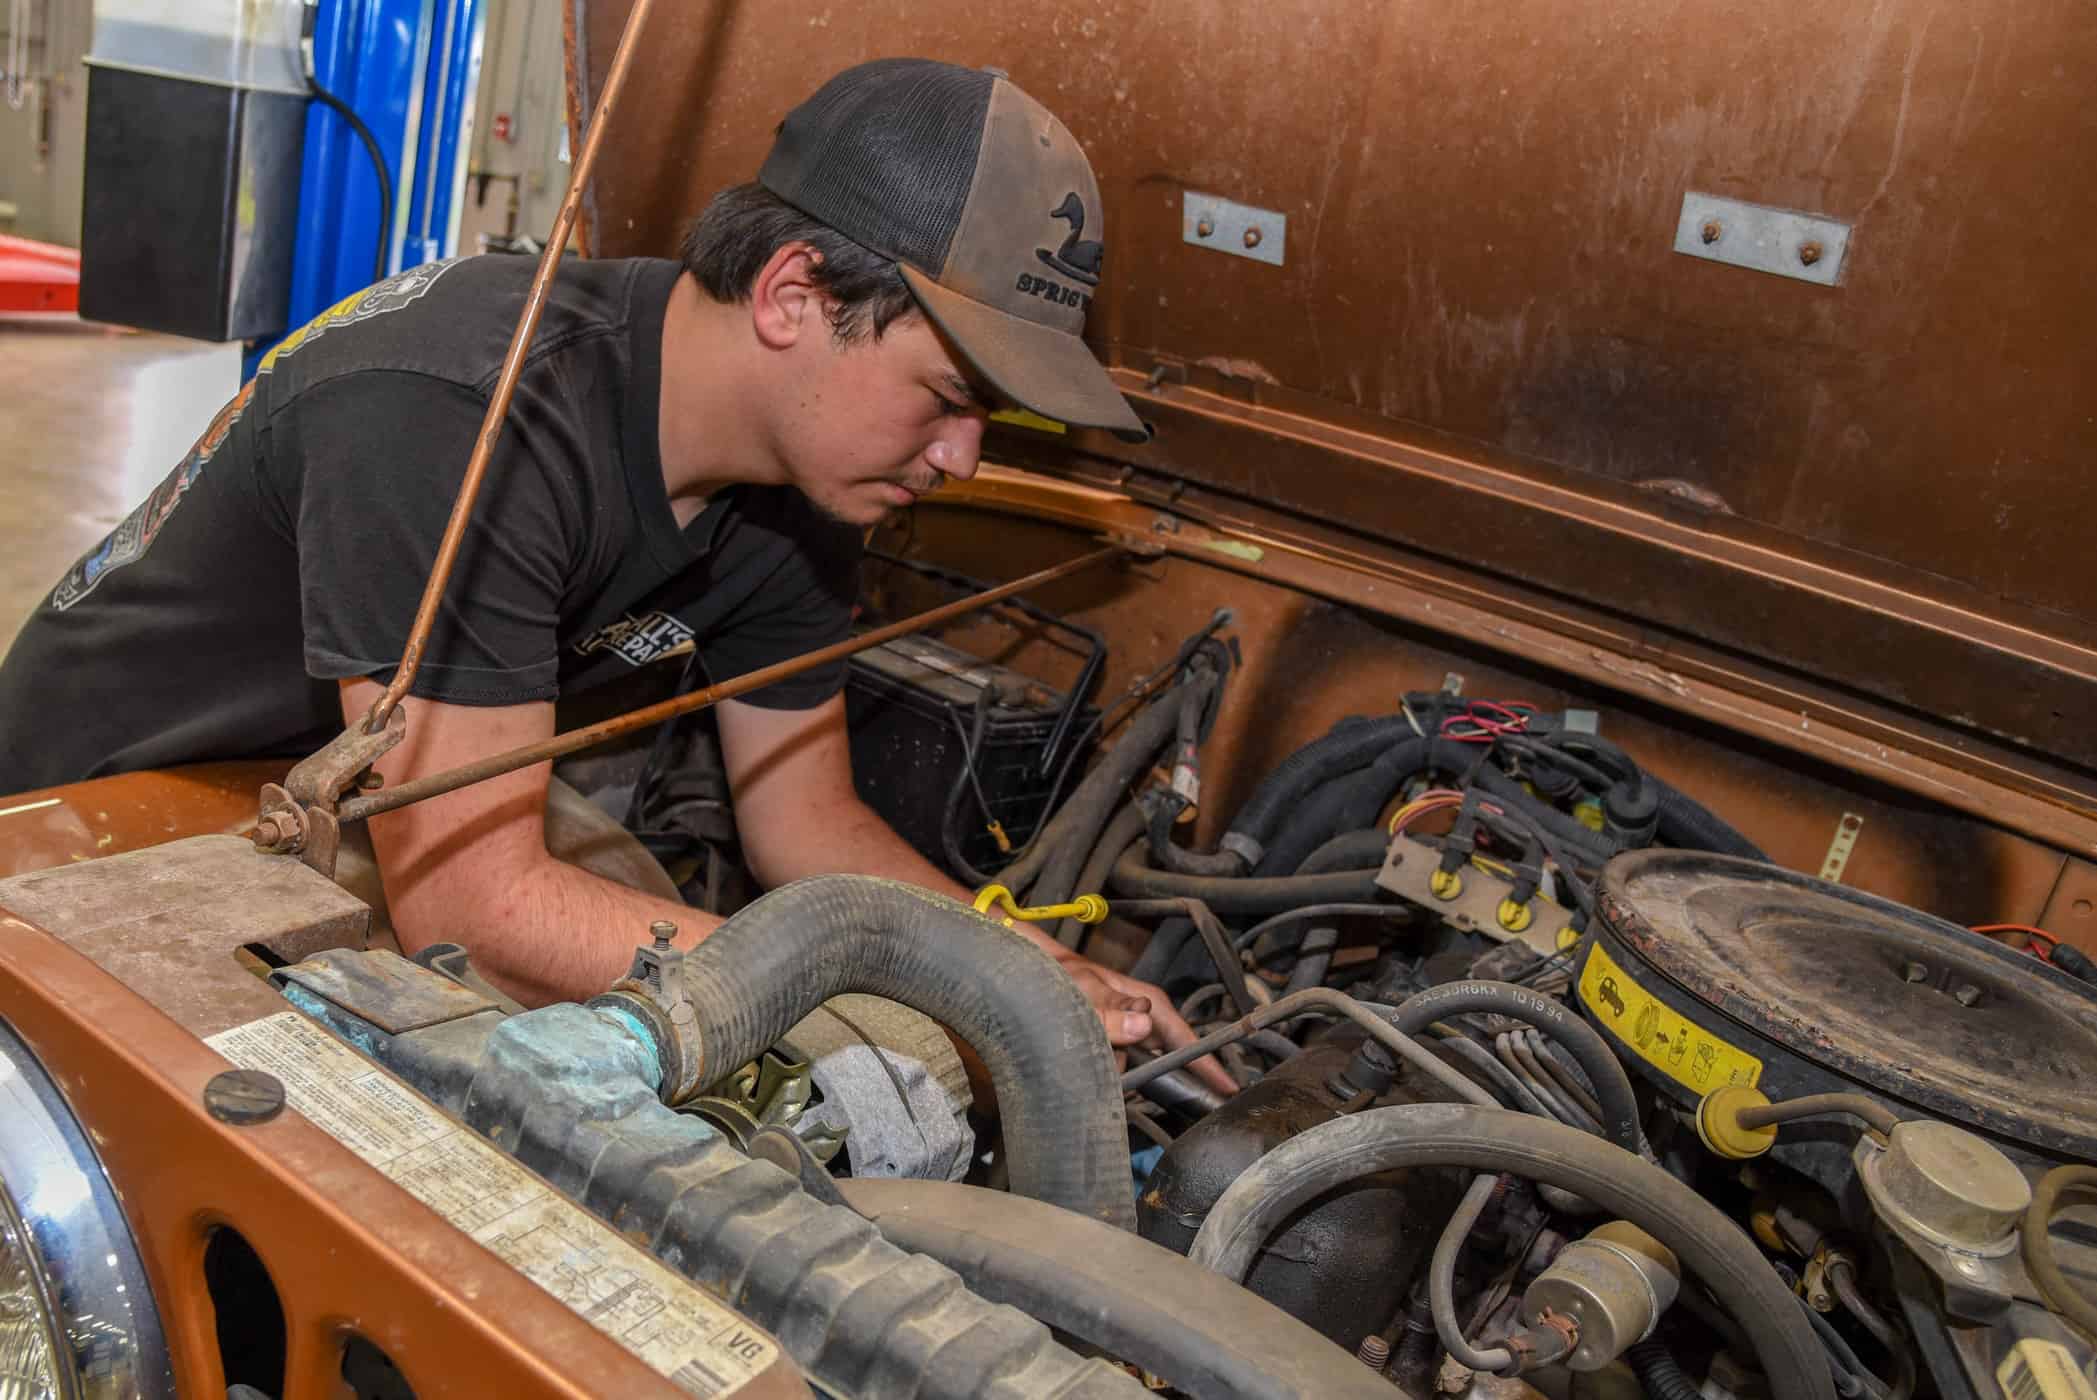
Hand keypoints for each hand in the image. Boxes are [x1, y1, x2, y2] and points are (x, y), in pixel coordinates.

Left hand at [1052, 951, 1237, 1095]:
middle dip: (1150, 1077)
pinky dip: (1107, 1070)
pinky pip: (1120, 1068)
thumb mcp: (1086, 991)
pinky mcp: (1118, 1046)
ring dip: (1118, 1073)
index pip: (1187, 1040)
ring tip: (1091, 1056)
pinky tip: (1088, 1063)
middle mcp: (1148, 1022)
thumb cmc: (1067, 974)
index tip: (1229, 1089)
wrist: (1041, 970)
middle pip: (1165, 1062)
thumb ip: (1110, 1013)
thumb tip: (1142, 1026)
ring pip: (1138, 1070)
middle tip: (1132, 1080)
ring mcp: (1134, 1035)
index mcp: (1152, 1006)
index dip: (1209, 1066)